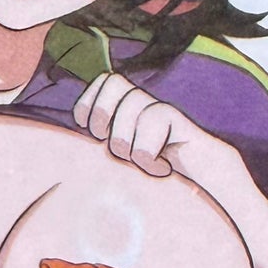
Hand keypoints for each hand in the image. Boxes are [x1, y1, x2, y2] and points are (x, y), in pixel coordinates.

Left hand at [73, 73, 205, 178]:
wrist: (203, 187)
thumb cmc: (152, 178)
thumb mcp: (120, 162)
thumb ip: (101, 149)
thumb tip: (65, 150)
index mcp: (126, 108)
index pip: (103, 80)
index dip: (88, 102)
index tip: (87, 129)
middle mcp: (144, 103)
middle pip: (113, 82)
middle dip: (103, 115)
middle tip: (109, 142)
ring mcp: (163, 111)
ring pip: (131, 106)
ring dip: (126, 142)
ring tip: (139, 162)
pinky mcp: (181, 122)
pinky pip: (154, 120)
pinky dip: (147, 153)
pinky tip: (160, 167)